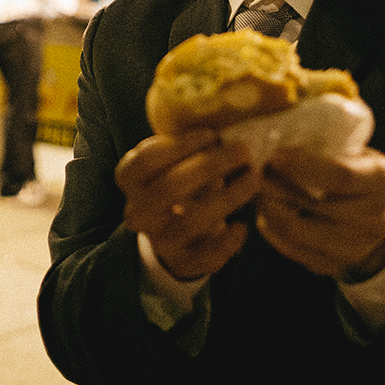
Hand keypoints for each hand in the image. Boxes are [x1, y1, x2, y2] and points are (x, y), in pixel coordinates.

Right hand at [116, 129, 258, 280]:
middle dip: (209, 166)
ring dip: (227, 198)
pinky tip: (242, 225)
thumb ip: (191, 145)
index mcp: (130, 180)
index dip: (178, 146)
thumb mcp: (174, 162)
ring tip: (253, 179)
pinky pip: (205, 256)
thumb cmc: (179, 184)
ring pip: (189, 222)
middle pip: (168, 188)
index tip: (211, 133)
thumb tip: (230, 121)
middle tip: (242, 151)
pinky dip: (227, 242)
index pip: (145, 161)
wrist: (171, 237)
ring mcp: (159, 240)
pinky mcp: (183, 263)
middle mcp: (138, 211)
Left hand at [257, 146, 384, 282]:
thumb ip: (325, 147)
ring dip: (269, 208)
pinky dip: (271, 229)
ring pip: (297, 231)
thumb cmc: (359, 172)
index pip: (342, 175)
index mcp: (384, 180)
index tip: (275, 155)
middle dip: (277, 186)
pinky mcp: (333, 266)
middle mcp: (376, 218)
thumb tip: (274, 139)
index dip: (304, 165)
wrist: (380, 217)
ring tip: (257, 190)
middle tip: (254, 171)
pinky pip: (291, 249)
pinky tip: (266, 211)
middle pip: (314, 206)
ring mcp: (356, 247)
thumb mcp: (355, 151)